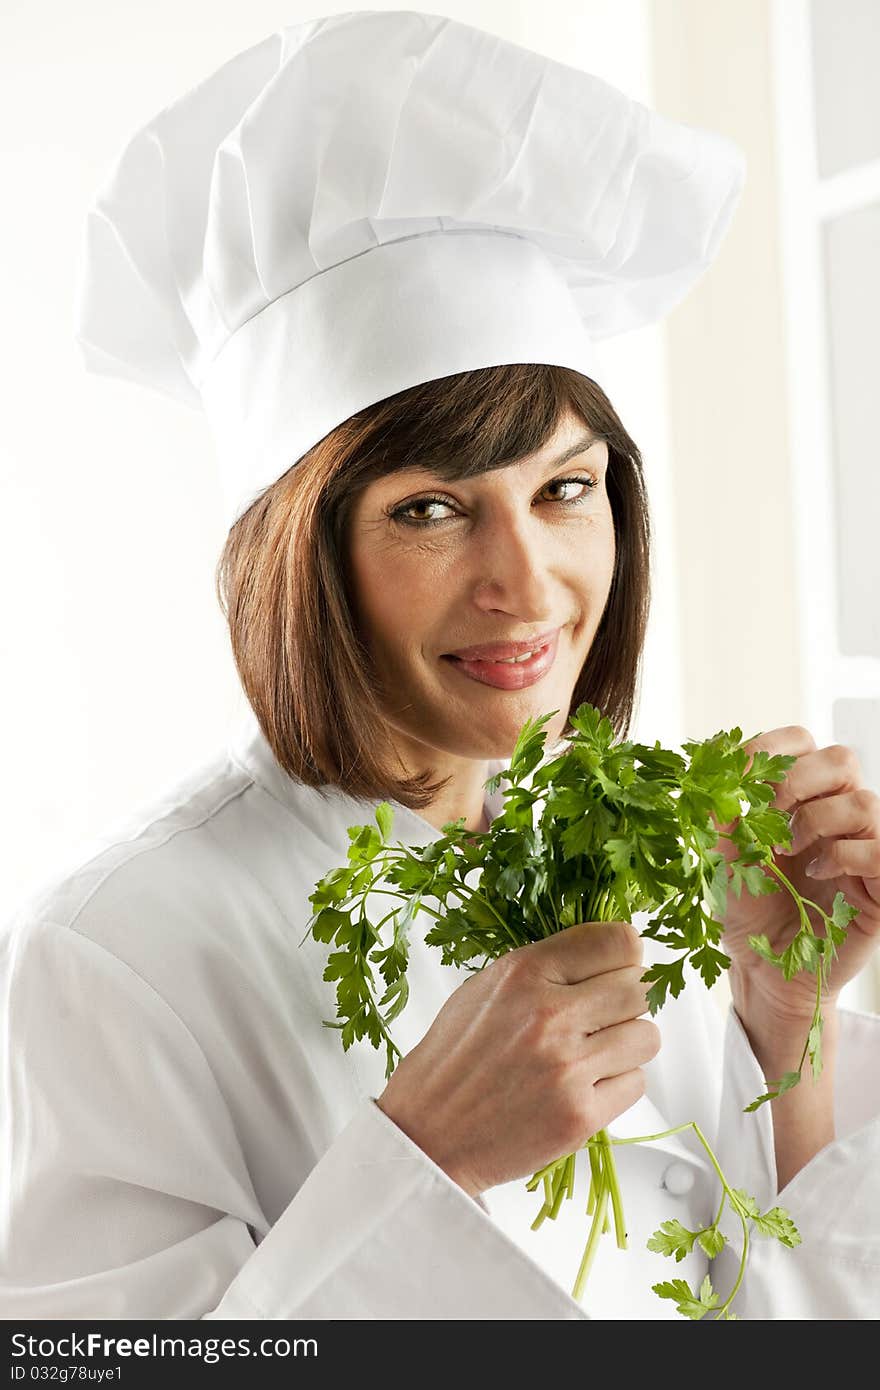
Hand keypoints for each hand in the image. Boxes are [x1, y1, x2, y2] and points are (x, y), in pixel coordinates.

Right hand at [376, 920, 659, 1197]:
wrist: (428, 1133)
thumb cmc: (454, 1059)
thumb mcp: (485, 988)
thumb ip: (546, 966)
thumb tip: (606, 955)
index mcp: (524, 973)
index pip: (618, 941)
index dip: (623, 954)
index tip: (617, 967)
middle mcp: (550, 1015)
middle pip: (639, 987)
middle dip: (626, 1000)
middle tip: (602, 1015)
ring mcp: (568, 1067)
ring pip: (647, 1036)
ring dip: (627, 1044)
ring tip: (591, 1052)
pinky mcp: (580, 1116)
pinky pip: (636, 1084)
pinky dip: (617, 1085)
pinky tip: (583, 1085)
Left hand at [712, 725, 879, 1027]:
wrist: (761, 966)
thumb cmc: (744, 903)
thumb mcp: (718, 846)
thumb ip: (719, 801)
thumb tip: (719, 757)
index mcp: (801, 793)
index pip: (802, 741)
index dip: (772, 751)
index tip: (741, 785)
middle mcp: (838, 811)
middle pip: (841, 759)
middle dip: (796, 781)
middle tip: (765, 817)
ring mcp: (865, 845)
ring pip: (863, 801)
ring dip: (816, 822)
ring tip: (786, 851)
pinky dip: (844, 855)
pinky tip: (815, 872)